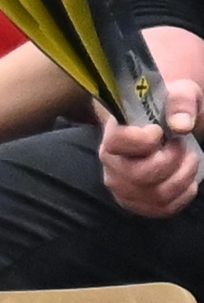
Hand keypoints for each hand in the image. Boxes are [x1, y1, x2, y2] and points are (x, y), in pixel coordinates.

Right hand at [100, 79, 201, 216]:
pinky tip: (187, 180)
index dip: (143, 140)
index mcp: (113, 135)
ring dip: (183, 177)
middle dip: (173, 160)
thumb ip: (180, 102)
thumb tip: (181, 124)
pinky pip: (161, 209)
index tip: (160, 131)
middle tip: (183, 145)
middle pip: (140, 175)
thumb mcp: (178, 94)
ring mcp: (122, 186)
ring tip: (190, 160)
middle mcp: (111, 165)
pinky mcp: (136, 202)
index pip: (118, 143)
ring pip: (155, 195)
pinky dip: (183, 196)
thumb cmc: (167, 109)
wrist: (160, 125)